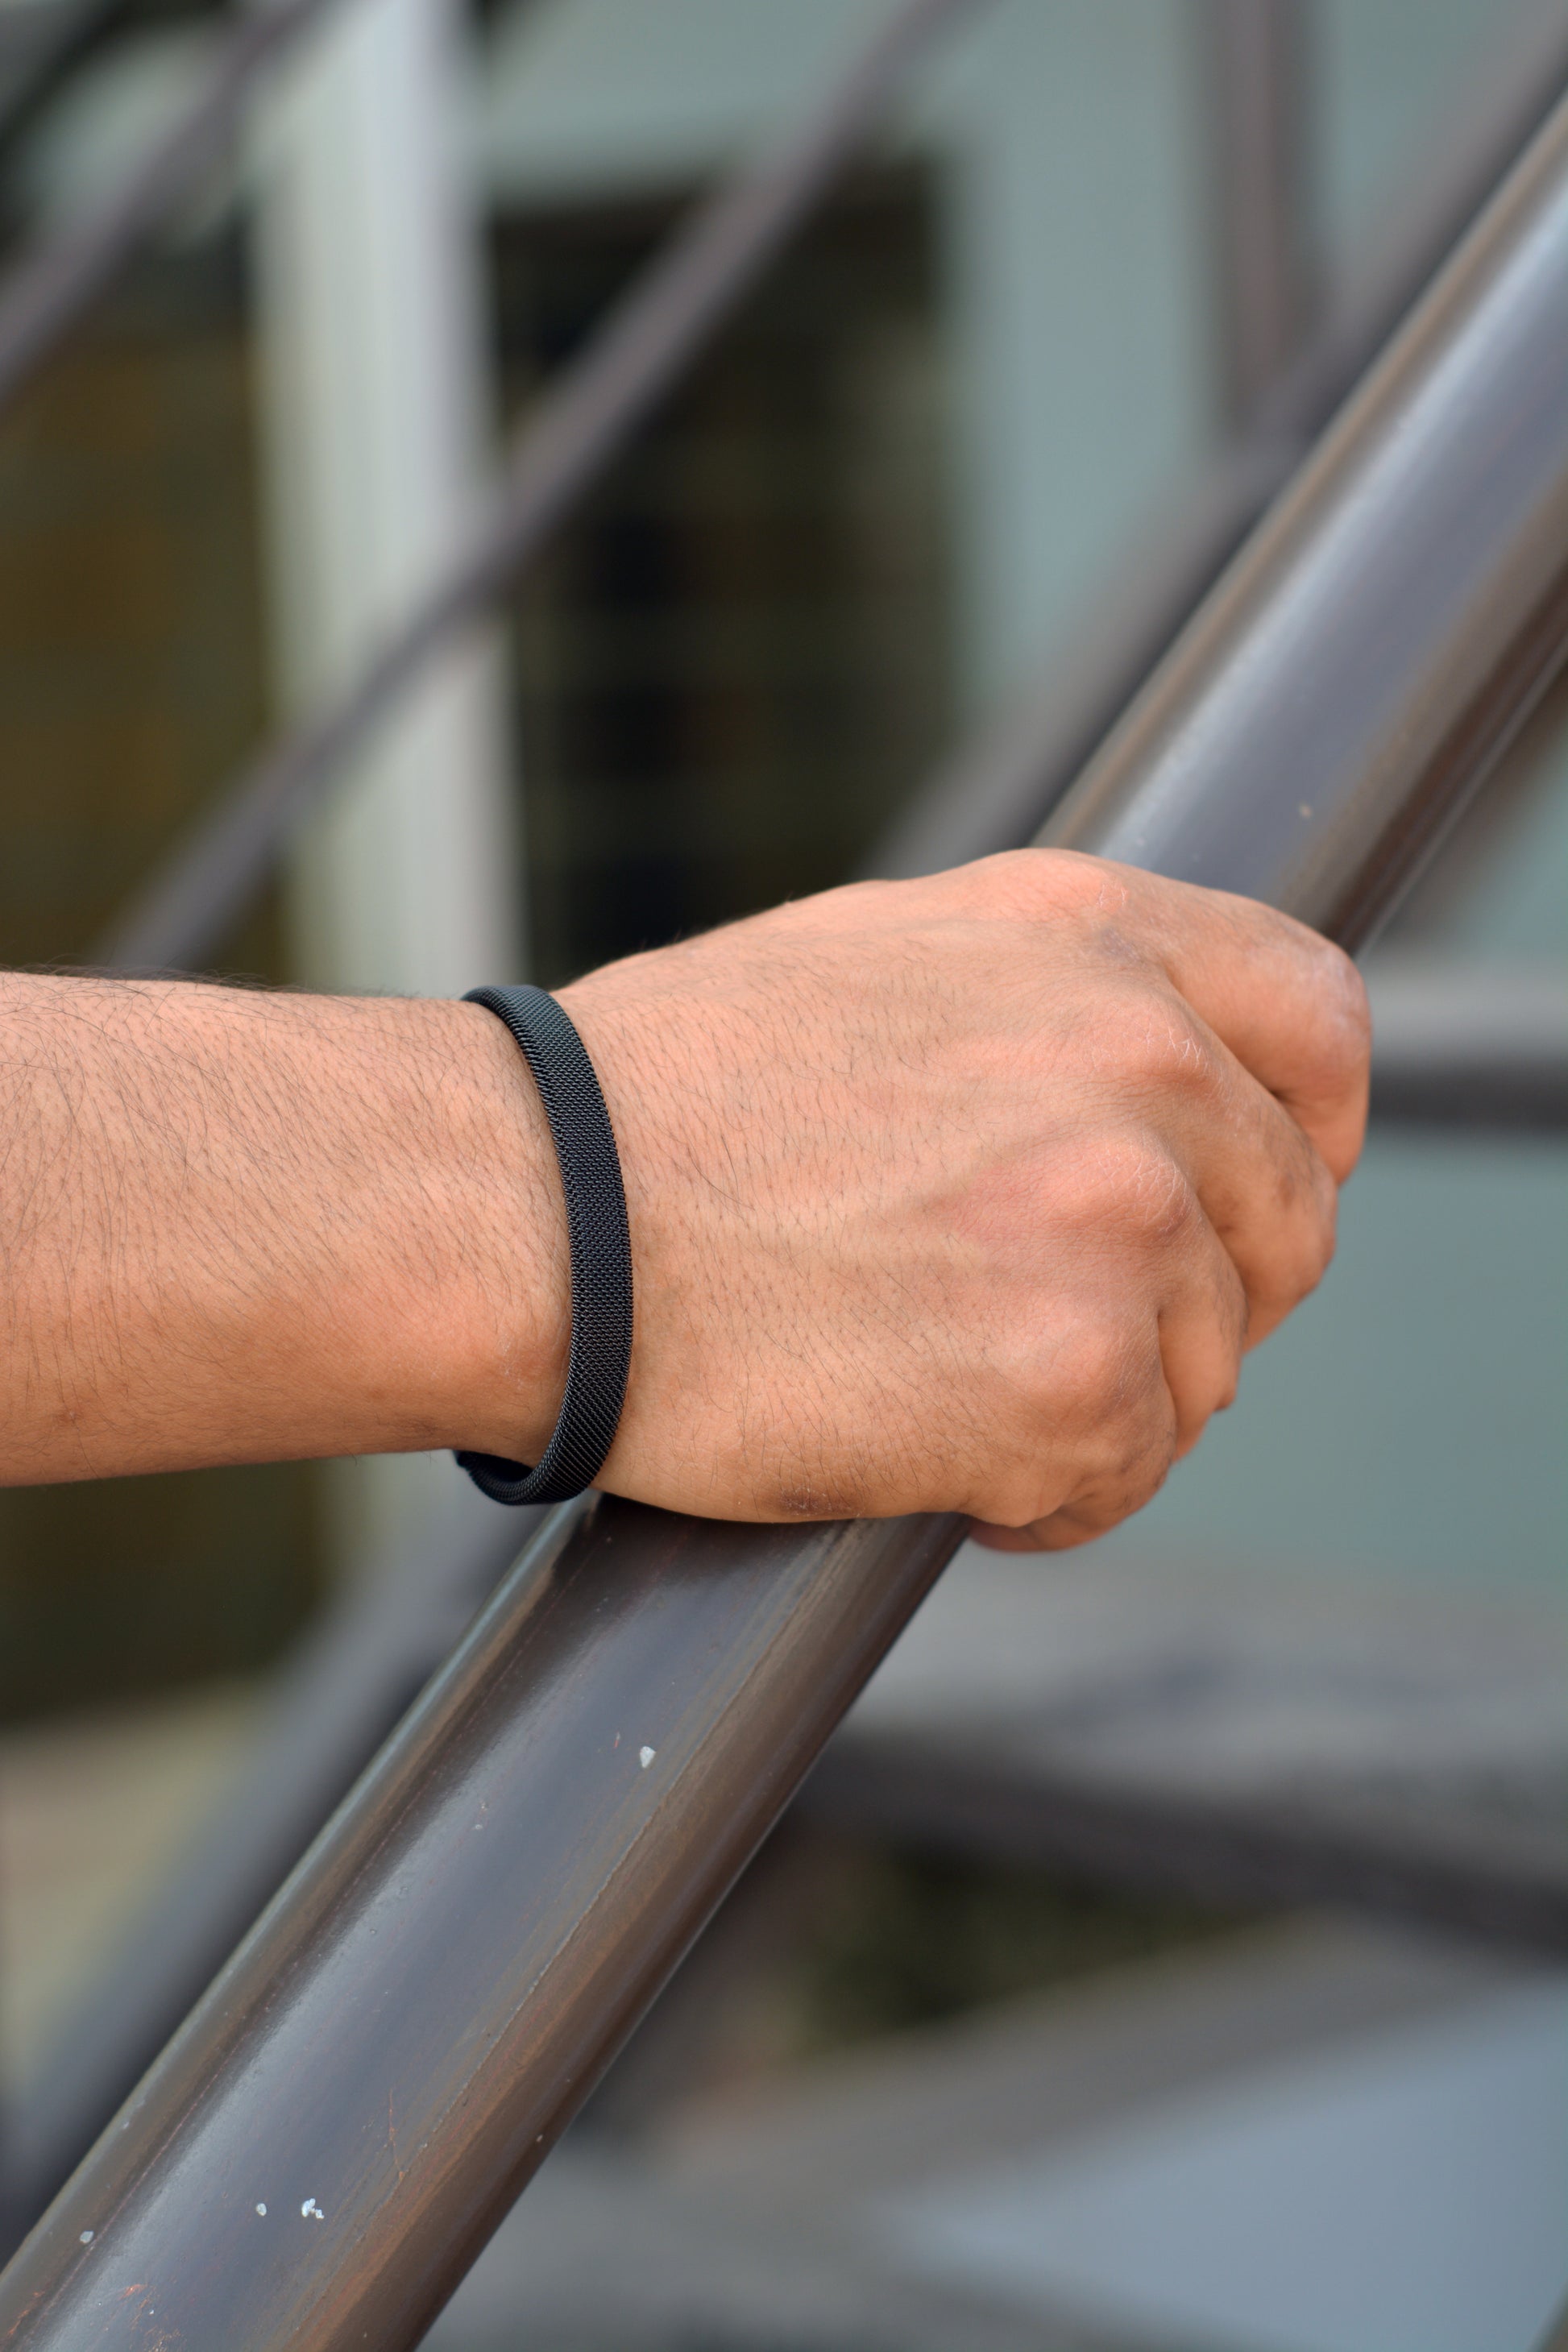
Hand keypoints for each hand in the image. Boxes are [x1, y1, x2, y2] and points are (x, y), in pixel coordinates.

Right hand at [561, 849, 1368, 1546]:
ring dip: (1098, 1406)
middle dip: (1194, 1301)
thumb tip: (1144, 1070)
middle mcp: (1132, 1054)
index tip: (1252, 1200)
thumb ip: (1039, 1000)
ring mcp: (1113, 1214)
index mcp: (1084, 936)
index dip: (1304, 1130)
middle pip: (1283, 1223)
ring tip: (940, 1391)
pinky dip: (1042, 1500)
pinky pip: (1123, 1476)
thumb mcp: (877, 966)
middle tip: (1055, 1338)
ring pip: (1204, 1367)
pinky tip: (929, 1464)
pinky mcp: (1068, 1372)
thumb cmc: (652, 1104)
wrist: (526, 1212)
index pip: (1318, 1021)